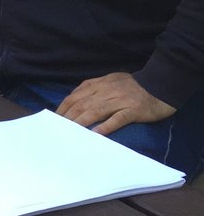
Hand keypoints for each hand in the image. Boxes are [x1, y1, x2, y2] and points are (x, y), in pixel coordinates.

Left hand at [55, 72, 175, 135]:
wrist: (161, 84)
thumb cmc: (134, 86)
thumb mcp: (111, 81)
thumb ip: (94, 88)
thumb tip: (75, 99)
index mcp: (100, 84)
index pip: (76, 96)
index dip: (64, 107)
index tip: (54, 119)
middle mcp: (107, 91)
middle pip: (82, 104)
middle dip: (68, 117)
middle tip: (57, 129)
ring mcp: (121, 100)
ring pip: (96, 111)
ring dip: (81, 122)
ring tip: (70, 133)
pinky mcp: (134, 109)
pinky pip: (118, 118)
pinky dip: (106, 126)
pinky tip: (96, 134)